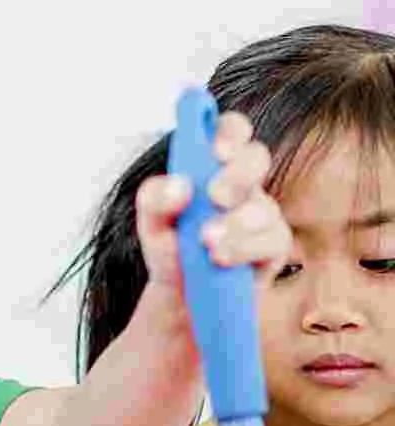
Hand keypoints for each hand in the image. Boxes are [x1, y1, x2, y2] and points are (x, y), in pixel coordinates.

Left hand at [137, 110, 292, 293]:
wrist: (182, 295)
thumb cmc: (171, 247)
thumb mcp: (151, 222)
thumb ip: (154, 198)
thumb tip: (179, 184)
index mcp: (211, 166)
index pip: (229, 130)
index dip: (228, 131)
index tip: (216, 150)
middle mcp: (242, 183)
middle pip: (256, 157)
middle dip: (238, 174)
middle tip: (215, 196)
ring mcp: (263, 213)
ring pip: (264, 206)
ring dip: (236, 223)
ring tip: (206, 242)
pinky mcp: (274, 246)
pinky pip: (272, 241)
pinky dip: (244, 249)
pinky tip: (220, 259)